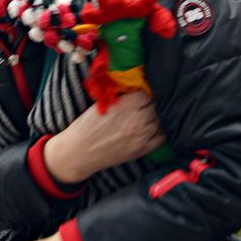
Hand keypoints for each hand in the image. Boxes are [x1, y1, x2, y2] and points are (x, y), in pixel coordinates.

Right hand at [46, 90, 164, 181]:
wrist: (79, 152)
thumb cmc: (86, 126)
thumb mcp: (102, 104)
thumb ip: (121, 97)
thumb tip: (134, 89)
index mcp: (125, 105)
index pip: (146, 94)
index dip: (142, 95)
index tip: (138, 97)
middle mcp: (136, 119)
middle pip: (154, 107)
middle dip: (148, 106)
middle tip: (140, 108)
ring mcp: (140, 136)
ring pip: (158, 122)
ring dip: (153, 119)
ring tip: (144, 120)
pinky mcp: (141, 150)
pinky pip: (161, 138)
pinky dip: (158, 133)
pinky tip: (150, 132)